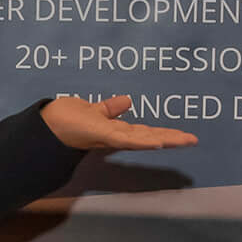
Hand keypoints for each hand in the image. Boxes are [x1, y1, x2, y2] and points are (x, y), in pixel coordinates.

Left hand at [40, 94, 196, 151]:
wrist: (47, 124)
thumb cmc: (67, 118)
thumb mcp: (94, 110)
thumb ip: (110, 108)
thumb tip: (126, 100)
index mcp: (117, 130)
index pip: (146, 132)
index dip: (165, 133)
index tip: (184, 135)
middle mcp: (117, 136)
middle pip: (150, 137)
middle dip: (172, 138)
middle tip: (194, 139)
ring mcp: (111, 137)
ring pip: (143, 139)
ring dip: (165, 139)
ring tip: (185, 140)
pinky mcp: (103, 135)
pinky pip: (126, 139)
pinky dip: (142, 140)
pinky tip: (158, 141)